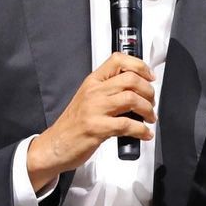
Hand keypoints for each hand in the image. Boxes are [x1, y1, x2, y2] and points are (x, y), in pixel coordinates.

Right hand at [27, 52, 156, 190]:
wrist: (54, 145)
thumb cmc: (74, 124)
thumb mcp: (88, 98)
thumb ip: (109, 90)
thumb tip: (138, 89)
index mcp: (92, 82)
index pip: (118, 60)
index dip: (140, 66)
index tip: (150, 77)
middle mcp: (93, 92)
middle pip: (131, 79)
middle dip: (149, 91)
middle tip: (151, 102)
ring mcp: (94, 109)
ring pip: (131, 99)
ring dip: (148, 110)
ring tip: (149, 118)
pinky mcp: (97, 128)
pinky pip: (127, 125)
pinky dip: (142, 130)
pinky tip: (145, 134)